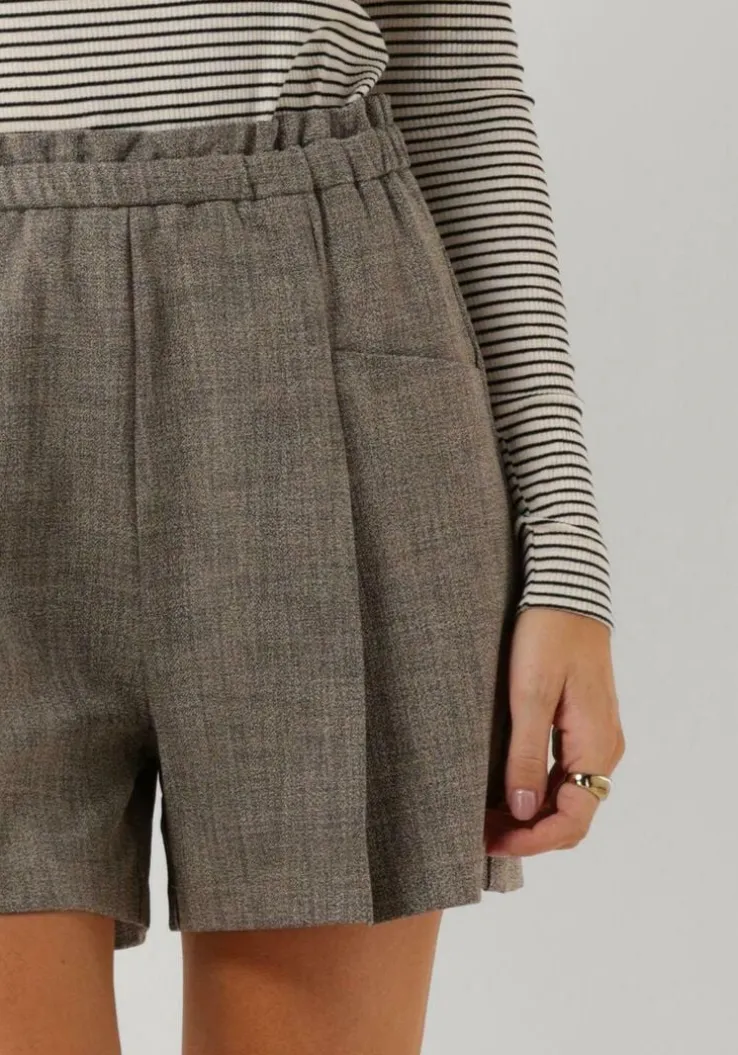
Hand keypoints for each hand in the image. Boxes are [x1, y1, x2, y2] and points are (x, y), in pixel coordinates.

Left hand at [485, 607, 624, 855]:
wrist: (565, 590)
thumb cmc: (547, 634)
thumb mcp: (529, 694)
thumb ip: (526, 755)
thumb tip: (524, 811)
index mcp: (596, 745)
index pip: (572, 819)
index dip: (531, 841)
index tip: (491, 843)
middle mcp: (604, 749)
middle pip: (572, 815)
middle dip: (528, 833)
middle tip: (479, 833)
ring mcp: (596, 738)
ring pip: (568, 798)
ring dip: (531, 815)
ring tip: (485, 816)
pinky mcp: (583, 726)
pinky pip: (565, 775)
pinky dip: (538, 792)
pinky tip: (505, 790)